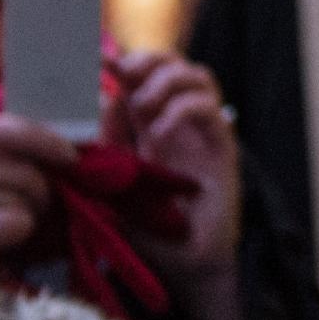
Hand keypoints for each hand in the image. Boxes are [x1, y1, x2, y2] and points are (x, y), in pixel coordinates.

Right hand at [0, 113, 74, 274]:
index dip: (44, 138)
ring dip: (32, 209)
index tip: (70, 153)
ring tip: (11, 221)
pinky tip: (1, 239)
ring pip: (23, 191)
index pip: (4, 128)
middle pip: (20, 166)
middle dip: (44, 185)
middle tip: (44, 202)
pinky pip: (19, 220)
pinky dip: (22, 230)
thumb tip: (61, 139)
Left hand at [112, 50, 244, 319]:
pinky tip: (159, 133)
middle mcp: (178, 121)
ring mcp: (202, 130)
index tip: (97, 57)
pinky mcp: (221, 145)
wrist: (185, 262)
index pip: (143, 76)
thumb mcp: (113, 182)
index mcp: (149, 124)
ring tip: (143, 106)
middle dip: (148, 60)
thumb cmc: (148, 227)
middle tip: (124, 74)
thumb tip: (99, 102)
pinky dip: (181, 109)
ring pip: (196, 75)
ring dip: (166, 81)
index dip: (123, 60)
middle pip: (173, 63)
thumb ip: (106, 145)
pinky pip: (208, 108)